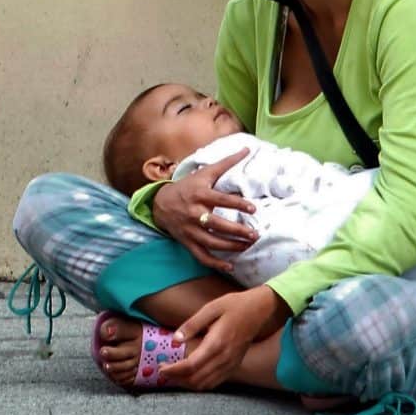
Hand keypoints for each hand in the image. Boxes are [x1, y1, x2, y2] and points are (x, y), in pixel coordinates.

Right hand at [151, 148, 258, 271]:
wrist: (160, 203)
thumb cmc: (188, 186)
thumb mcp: (205, 173)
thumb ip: (227, 162)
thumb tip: (247, 149)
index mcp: (200, 195)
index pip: (221, 200)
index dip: (238, 204)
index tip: (253, 209)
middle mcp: (195, 213)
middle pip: (218, 225)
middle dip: (237, 231)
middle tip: (255, 234)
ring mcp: (190, 230)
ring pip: (212, 242)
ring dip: (231, 246)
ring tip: (248, 245)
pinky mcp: (187, 242)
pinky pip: (201, 255)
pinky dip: (215, 263)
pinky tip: (230, 265)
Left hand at [158, 284, 288, 389]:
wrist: (260, 309)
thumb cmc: (234, 305)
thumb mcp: (211, 308)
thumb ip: (192, 324)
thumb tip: (175, 339)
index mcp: (217, 343)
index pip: (191, 365)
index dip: (174, 370)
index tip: (161, 368)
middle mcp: (225, 358)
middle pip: (197, 378)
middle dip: (176, 378)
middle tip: (162, 370)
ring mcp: (231, 364)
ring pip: (206, 384)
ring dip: (187, 383)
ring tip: (173, 375)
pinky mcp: (234, 365)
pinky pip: (215, 382)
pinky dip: (200, 383)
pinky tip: (190, 376)